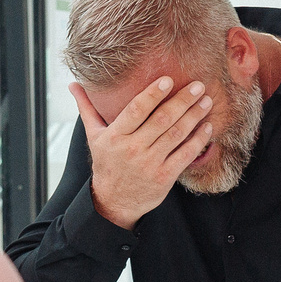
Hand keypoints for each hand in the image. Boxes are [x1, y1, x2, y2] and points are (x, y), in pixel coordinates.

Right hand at [73, 77, 214, 228]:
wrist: (114, 201)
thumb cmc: (106, 163)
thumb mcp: (93, 136)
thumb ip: (87, 108)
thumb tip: (73, 84)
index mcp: (115, 136)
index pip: (136, 110)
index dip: (153, 94)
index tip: (169, 80)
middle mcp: (132, 149)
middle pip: (161, 120)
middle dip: (182, 101)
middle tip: (198, 86)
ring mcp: (150, 164)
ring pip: (176, 135)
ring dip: (194, 116)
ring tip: (206, 101)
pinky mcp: (164, 177)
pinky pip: (184, 155)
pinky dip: (198, 140)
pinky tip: (207, 126)